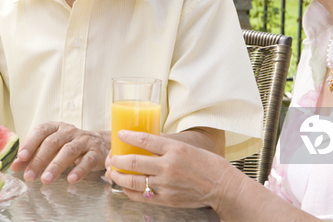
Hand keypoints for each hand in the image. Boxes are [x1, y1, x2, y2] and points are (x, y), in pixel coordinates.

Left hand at [10, 121, 109, 184]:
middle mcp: (69, 131)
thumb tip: (14, 167)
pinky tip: (71, 179)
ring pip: (69, 151)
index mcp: (56, 127)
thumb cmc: (69, 145)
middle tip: (29, 176)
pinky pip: (87, 161)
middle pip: (52, 143)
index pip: (41, 131)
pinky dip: (79, 170)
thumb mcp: (51, 148)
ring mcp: (84, 141)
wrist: (100, 144)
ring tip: (45, 180)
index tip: (21, 157)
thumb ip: (33, 155)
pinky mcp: (96, 152)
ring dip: (56, 166)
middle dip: (39, 160)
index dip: (30, 143)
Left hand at [107, 130, 234, 208]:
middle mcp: (168, 166)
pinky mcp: (167, 199)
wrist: (221, 186)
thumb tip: (144, 142)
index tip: (119, 134)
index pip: (144, 139)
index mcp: (174, 149)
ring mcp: (166, 184)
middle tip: (112, 157)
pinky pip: (142, 196)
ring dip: (119, 176)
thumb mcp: (186, 147)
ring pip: (134, 180)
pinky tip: (125, 188)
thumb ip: (165, 146)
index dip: (128, 136)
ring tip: (113, 173)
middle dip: (117, 159)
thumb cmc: (206, 164)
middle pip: (134, 161)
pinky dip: (130, 192)